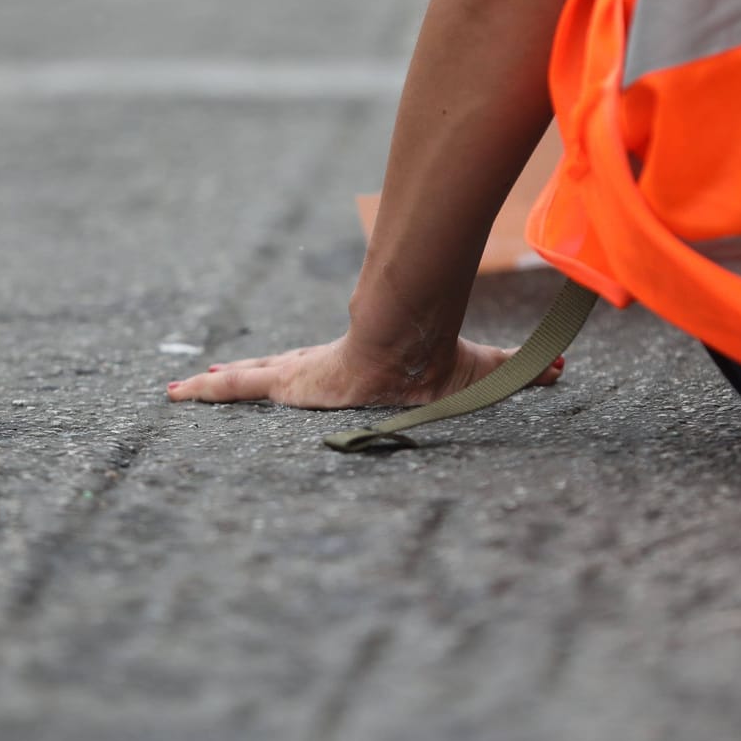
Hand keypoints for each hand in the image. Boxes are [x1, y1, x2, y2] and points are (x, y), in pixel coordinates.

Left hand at [165, 334, 563, 408]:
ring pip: (245, 378)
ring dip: (212, 385)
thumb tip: (567, 369)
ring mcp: (298, 374)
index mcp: (350, 368)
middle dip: (241, 376)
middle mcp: (316, 368)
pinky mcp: (286, 379)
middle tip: (203, 379)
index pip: (315, 367)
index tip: (279, 371)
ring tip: (173, 391)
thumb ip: (513, 372)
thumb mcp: (472, 374)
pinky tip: (174, 394)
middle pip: (270, 370)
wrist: (409, 346)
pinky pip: (239, 385)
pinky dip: (207, 390)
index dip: (293, 369)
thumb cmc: (435, 360)